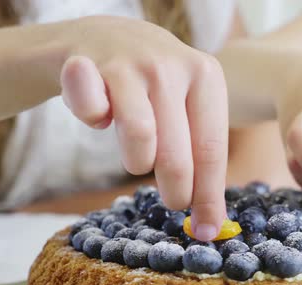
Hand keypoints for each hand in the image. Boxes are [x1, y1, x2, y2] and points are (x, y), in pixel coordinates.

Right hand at [57, 16, 227, 240]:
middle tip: (173, 200)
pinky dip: (94, 122)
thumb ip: (202, 158)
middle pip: (178, 156)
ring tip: (138, 152)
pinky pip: (92, 115)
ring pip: (139, 141)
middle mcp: (172, 67)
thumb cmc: (157, 89)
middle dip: (176, 192)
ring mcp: (131, 64)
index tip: (207, 230)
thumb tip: (211, 225)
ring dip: (136, 161)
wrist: (108, 36)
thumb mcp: (189, 108)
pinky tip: (101, 113)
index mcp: (207, 77)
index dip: (208, 197)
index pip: (212, 151)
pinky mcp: (88, 66)